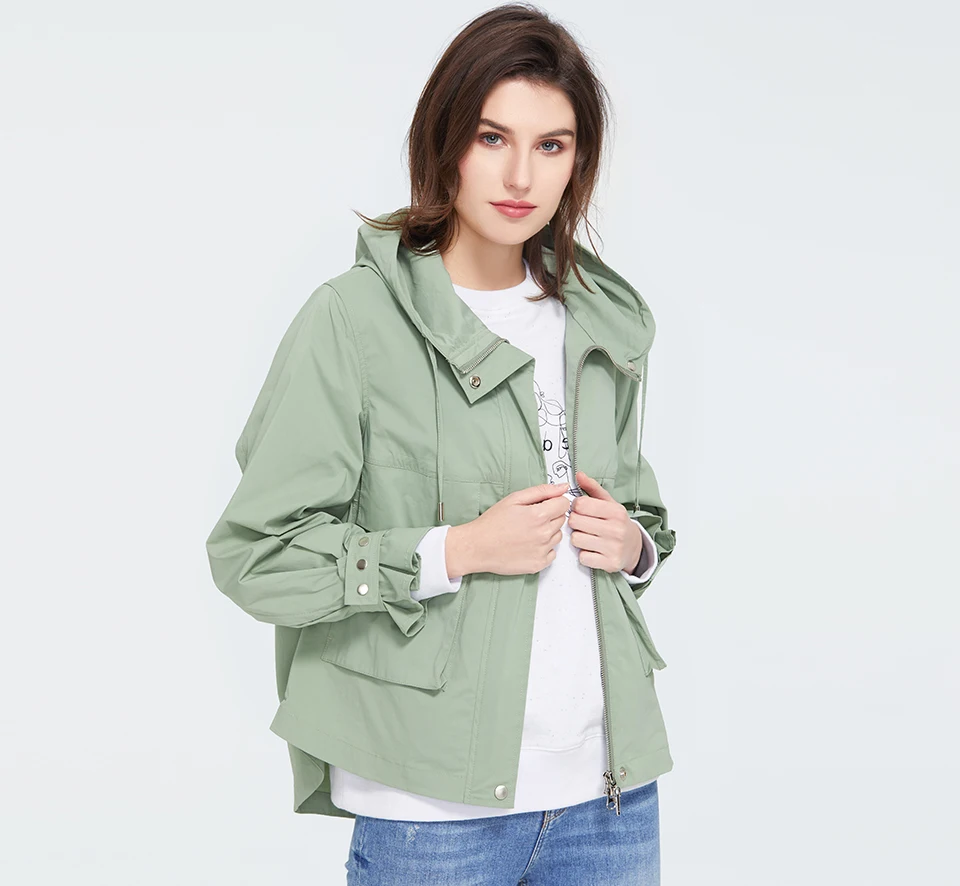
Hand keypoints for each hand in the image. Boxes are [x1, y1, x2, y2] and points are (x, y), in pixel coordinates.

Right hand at [446, 481, 569, 576]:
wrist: (477, 547)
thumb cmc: (492, 522)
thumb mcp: (514, 499)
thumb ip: (541, 491)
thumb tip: (563, 487)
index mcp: (539, 515)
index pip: (564, 504)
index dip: (555, 502)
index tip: (544, 505)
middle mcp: (544, 534)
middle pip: (561, 519)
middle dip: (550, 516)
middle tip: (530, 519)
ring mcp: (542, 551)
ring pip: (558, 536)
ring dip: (548, 532)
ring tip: (528, 532)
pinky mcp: (539, 564)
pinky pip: (552, 553)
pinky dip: (544, 549)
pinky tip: (529, 545)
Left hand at [568, 471, 643, 572]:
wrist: (634, 547)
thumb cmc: (616, 522)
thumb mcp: (609, 503)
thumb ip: (592, 488)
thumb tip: (579, 474)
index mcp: (615, 511)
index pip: (580, 505)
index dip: (576, 507)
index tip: (581, 510)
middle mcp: (616, 529)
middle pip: (575, 522)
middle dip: (575, 522)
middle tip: (583, 524)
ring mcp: (613, 547)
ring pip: (576, 540)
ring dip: (578, 538)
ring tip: (587, 536)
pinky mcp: (609, 563)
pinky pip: (583, 557)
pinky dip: (584, 554)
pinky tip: (592, 550)